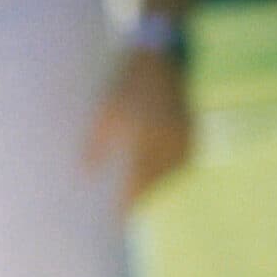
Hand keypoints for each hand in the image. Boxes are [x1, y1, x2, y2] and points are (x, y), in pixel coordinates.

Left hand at [87, 48, 192, 211]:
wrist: (161, 55)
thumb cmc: (126, 82)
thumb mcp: (104, 112)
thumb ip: (95, 145)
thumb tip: (85, 173)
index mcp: (148, 139)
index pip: (138, 183)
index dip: (127, 204)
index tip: (117, 221)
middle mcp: (171, 142)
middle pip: (156, 183)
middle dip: (142, 199)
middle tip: (126, 214)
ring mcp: (185, 137)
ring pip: (171, 174)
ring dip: (157, 187)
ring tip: (139, 198)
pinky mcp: (191, 130)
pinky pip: (181, 161)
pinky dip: (168, 172)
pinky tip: (156, 175)